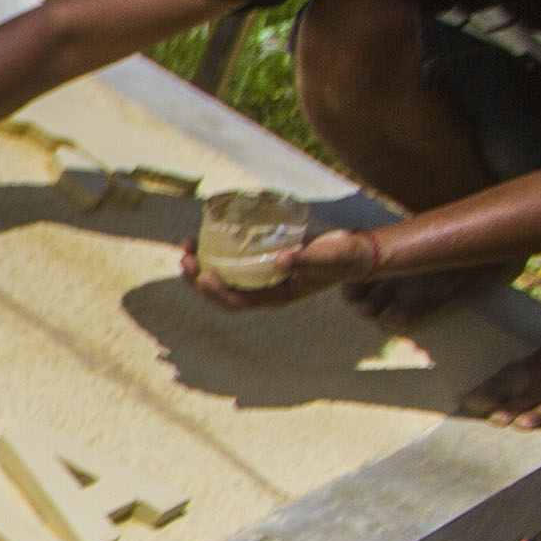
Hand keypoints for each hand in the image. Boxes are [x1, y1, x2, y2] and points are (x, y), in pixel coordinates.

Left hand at [179, 223, 382, 310]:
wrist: (355, 250)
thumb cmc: (341, 257)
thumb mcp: (325, 259)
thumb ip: (305, 259)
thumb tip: (281, 260)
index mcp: (276, 297)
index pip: (238, 302)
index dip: (217, 293)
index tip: (203, 275)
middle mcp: (265, 291)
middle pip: (223, 293)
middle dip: (199, 279)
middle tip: (185, 258)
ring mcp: (263, 277)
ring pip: (224, 278)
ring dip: (202, 266)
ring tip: (186, 248)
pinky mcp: (263, 261)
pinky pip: (233, 262)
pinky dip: (216, 252)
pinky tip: (205, 238)